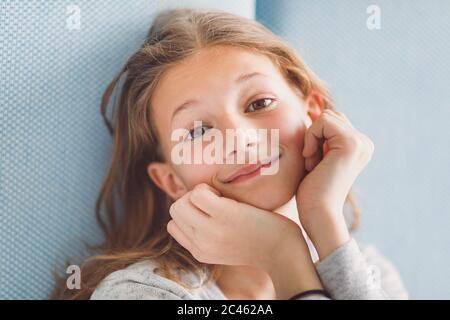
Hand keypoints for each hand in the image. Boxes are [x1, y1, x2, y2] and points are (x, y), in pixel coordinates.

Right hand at [167, 183, 322, 298]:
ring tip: (220, 200)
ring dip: (198, 194)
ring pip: (180, 202)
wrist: (283, 251)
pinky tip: (227, 197)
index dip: (190, 213)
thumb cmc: (258, 241)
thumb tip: (195, 207)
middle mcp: (201, 244)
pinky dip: (209, 188)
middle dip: (191, 201)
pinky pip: (198, 192)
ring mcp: (210, 231)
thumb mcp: (224, 246)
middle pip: (175, 210)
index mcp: (200, 252)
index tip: (209, 213)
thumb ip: (207, 234)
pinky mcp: (224, 215)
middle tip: (215, 203)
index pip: (173, 225)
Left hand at [297, 109, 374, 259]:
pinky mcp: (351, 143)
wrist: (318, 214)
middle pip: (328, 116)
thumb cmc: (311, 192)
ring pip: (325, 117)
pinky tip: (312, 162)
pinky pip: (322, 121)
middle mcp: (364, 143)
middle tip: (313, 164)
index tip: (314, 164)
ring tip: (314, 165)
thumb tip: (312, 110)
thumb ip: (320, 138)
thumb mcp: (316, 158)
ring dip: (311, 140)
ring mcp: (360, 142)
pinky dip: (310, 140)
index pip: (330, 121)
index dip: (314, 138)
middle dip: (313, 137)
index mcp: (358, 146)